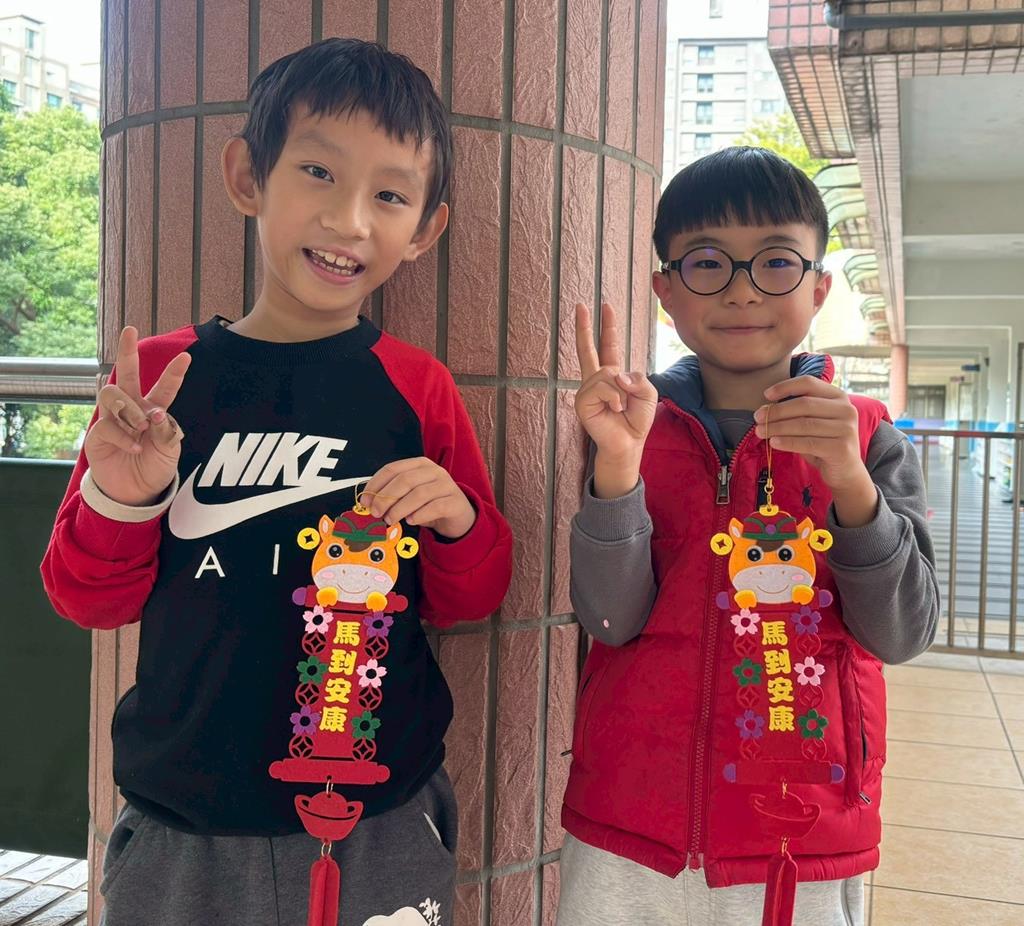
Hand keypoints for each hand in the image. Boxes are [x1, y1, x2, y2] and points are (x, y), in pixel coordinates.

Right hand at [84, 326, 191, 506]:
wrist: (135, 492)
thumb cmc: (155, 467)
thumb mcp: (170, 451)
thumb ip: (167, 431)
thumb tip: (157, 412)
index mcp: (155, 410)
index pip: (165, 388)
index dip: (174, 373)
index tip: (186, 357)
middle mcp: (132, 409)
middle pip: (127, 374)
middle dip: (127, 351)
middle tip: (129, 330)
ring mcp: (113, 418)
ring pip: (114, 394)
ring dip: (130, 408)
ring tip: (141, 426)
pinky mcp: (98, 433)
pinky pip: (107, 424)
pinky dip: (124, 435)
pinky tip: (135, 447)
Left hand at [361, 457, 475, 538]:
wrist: (457, 515)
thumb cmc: (429, 504)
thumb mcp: (409, 496)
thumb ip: (392, 496)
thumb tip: (368, 504)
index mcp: (419, 464)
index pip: (392, 469)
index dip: (376, 485)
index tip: (365, 501)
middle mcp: (434, 471)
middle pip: (405, 480)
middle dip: (386, 498)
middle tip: (376, 513)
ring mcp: (446, 485)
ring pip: (419, 494)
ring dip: (400, 509)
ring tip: (390, 519)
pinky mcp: (455, 502)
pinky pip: (435, 507)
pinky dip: (419, 515)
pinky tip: (411, 521)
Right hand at [574, 302, 656, 497]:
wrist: (628, 442)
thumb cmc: (636, 419)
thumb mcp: (648, 392)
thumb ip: (637, 378)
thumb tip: (616, 376)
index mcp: (613, 375)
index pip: (609, 347)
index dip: (608, 328)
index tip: (606, 307)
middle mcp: (596, 380)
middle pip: (588, 349)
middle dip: (584, 326)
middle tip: (580, 305)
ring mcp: (587, 390)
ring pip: (606, 373)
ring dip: (620, 391)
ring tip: (621, 407)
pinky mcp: (582, 401)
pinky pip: (601, 388)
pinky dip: (614, 398)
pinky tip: (615, 409)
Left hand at [755, 376, 876, 525]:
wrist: (845, 471)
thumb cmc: (822, 443)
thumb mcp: (810, 423)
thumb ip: (794, 413)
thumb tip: (764, 409)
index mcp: (838, 396)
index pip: (809, 383)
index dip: (785, 387)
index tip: (766, 395)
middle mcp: (846, 409)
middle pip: (804, 404)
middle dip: (777, 411)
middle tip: (757, 418)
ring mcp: (846, 428)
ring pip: (804, 424)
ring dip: (777, 427)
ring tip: (760, 431)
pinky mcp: (841, 447)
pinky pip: (808, 442)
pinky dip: (788, 442)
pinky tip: (773, 442)